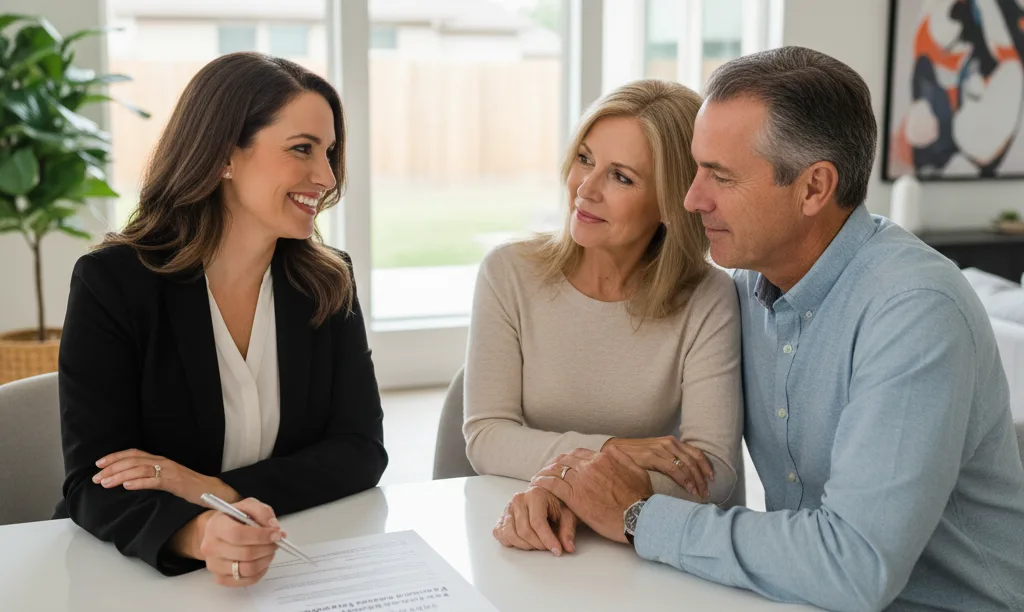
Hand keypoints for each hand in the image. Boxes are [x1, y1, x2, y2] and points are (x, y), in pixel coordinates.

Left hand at [93, 449, 239, 505]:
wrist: (210, 490)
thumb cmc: (188, 487)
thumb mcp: (166, 478)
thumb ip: (151, 476)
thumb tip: (128, 481)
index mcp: (160, 460)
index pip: (133, 454)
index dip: (114, 457)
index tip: (98, 464)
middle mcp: (163, 462)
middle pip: (133, 461)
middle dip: (112, 468)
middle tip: (96, 477)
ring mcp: (169, 471)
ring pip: (140, 469)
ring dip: (120, 476)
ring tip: (105, 483)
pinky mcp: (175, 482)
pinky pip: (154, 481)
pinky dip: (139, 482)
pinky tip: (127, 486)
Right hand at [199, 498, 281, 586]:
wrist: (220, 532)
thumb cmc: (236, 518)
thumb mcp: (249, 506)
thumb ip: (262, 512)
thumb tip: (273, 526)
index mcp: (215, 525)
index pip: (238, 534)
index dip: (261, 536)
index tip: (277, 534)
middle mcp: (210, 546)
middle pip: (245, 553)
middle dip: (267, 548)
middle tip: (277, 542)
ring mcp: (213, 565)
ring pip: (247, 569)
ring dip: (266, 559)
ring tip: (270, 550)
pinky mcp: (220, 578)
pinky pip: (246, 581)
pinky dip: (260, 571)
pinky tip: (262, 560)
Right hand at [493, 486, 577, 555]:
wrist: (544, 498)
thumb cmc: (556, 506)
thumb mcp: (567, 515)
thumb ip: (567, 531)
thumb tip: (568, 547)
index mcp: (535, 495)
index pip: (537, 522)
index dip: (547, 539)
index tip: (557, 550)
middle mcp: (518, 500)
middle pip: (524, 531)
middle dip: (538, 544)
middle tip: (549, 547)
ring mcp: (507, 509)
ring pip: (511, 535)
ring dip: (526, 545)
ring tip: (538, 544)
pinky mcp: (501, 519)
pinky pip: (502, 535)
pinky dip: (513, 543)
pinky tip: (526, 541)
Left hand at [532, 448, 653, 543]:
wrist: (639, 517)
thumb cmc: (641, 498)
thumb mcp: (637, 471)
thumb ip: (622, 458)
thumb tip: (611, 450)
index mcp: (604, 459)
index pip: (580, 453)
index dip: (569, 459)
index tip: (563, 464)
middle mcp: (590, 466)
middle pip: (566, 460)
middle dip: (554, 464)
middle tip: (547, 470)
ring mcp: (581, 481)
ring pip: (557, 470)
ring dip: (545, 472)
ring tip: (538, 477)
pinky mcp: (575, 497)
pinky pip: (553, 485)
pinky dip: (543, 482)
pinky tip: (537, 485)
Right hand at [602, 436, 712, 498]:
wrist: (614, 450)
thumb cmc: (635, 455)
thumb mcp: (655, 454)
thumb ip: (669, 459)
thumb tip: (684, 474)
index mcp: (671, 442)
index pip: (696, 453)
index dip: (706, 466)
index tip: (712, 479)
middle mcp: (668, 443)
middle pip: (693, 461)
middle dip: (703, 478)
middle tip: (707, 492)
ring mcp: (660, 449)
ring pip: (686, 466)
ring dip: (696, 481)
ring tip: (699, 494)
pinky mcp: (651, 457)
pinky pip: (674, 469)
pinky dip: (684, 480)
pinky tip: (689, 489)